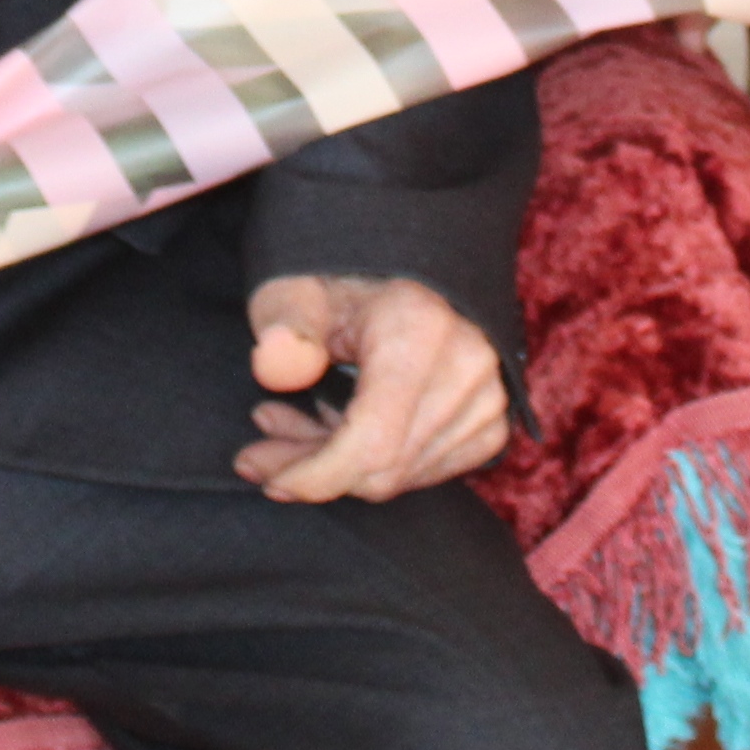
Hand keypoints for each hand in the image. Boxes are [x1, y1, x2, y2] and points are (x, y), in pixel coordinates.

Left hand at [237, 273, 510, 502]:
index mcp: (420, 327)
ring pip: (399, 476)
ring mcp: (487, 399)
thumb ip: (283, 321)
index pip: (372, 441)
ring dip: (336, 467)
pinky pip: (422, 473)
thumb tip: (274, 363)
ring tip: (289, 427)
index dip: (313, 475)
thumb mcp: (295, 284)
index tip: (260, 472)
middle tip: (259, 452)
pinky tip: (336, 428)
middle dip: (312, 471)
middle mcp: (466, 366)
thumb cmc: (337, 278)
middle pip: (384, 467)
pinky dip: (373, 464)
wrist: (397, 274)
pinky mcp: (490, 425)